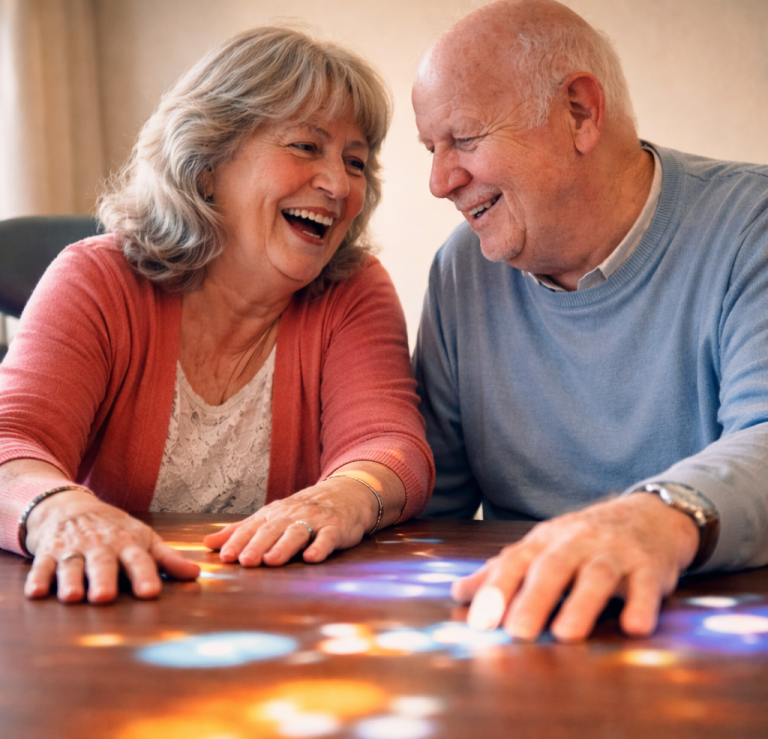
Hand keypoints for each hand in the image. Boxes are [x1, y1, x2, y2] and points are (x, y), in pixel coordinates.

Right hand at [24, 491, 199, 602]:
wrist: (70, 506)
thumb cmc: (114, 530)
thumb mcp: (143, 538)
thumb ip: (168, 559)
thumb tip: (196, 575)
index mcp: (127, 543)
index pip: (138, 559)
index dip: (145, 575)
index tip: (150, 593)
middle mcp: (100, 546)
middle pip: (103, 563)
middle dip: (104, 579)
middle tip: (106, 597)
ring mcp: (72, 548)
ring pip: (72, 566)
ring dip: (71, 581)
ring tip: (73, 598)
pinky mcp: (47, 554)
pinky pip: (41, 566)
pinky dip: (37, 579)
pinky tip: (36, 592)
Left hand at [202, 476, 379, 566]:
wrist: (344, 494)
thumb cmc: (301, 511)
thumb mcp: (270, 517)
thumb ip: (240, 531)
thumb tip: (207, 543)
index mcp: (273, 514)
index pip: (252, 527)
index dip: (239, 541)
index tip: (225, 556)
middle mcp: (291, 515)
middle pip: (272, 530)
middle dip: (257, 545)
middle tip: (245, 561)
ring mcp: (314, 521)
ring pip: (297, 532)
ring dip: (283, 546)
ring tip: (272, 561)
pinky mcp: (336, 528)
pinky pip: (328, 537)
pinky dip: (320, 546)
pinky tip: (312, 558)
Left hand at [452, 493, 699, 641]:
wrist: (647, 515)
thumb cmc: (582, 540)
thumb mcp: (541, 549)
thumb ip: (501, 572)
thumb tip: (458, 594)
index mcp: (544, 541)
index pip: (515, 562)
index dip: (496, 590)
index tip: (479, 623)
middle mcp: (576, 543)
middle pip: (553, 567)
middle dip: (534, 598)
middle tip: (517, 633)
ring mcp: (614, 553)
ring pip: (596, 575)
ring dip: (581, 604)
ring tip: (565, 635)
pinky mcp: (649, 567)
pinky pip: (646, 585)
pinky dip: (642, 605)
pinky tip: (635, 628)